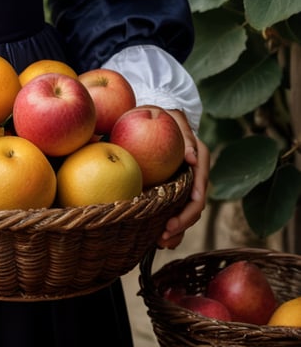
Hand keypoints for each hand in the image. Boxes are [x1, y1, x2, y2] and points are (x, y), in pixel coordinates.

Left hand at [157, 109, 209, 249]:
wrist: (157, 113)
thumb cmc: (164, 114)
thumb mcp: (173, 118)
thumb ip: (184, 135)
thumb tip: (192, 158)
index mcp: (200, 161)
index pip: (199, 192)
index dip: (188, 211)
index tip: (172, 222)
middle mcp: (196, 175)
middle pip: (194, 208)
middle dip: (181, 225)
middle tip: (163, 237)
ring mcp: (186, 182)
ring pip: (186, 212)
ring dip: (177, 230)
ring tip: (161, 243)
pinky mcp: (173, 186)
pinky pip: (174, 208)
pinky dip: (168, 222)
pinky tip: (155, 237)